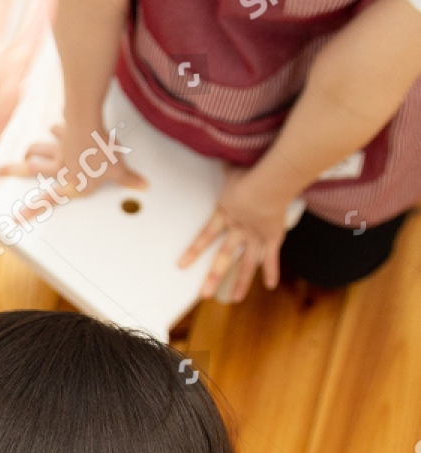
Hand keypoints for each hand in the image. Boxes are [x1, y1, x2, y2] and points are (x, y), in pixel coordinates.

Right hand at [0, 121, 146, 210]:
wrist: (89, 126)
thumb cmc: (99, 152)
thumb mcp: (118, 170)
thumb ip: (128, 179)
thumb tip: (142, 185)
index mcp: (70, 184)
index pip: (48, 201)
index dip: (30, 211)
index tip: (14, 219)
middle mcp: (60, 169)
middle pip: (31, 170)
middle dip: (13, 170)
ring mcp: (59, 149)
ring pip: (38, 150)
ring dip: (32, 150)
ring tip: (26, 152)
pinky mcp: (64, 132)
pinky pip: (57, 130)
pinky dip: (56, 128)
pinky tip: (55, 127)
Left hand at [179, 166, 289, 300]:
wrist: (271, 180)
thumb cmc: (251, 170)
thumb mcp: (232, 167)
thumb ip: (226, 164)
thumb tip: (219, 150)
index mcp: (225, 213)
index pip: (204, 236)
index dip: (193, 252)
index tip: (181, 266)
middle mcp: (238, 228)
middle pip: (223, 256)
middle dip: (212, 276)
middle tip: (202, 295)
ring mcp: (255, 234)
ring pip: (246, 263)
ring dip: (240, 282)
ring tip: (232, 299)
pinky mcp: (273, 235)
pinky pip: (272, 256)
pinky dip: (271, 270)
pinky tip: (269, 286)